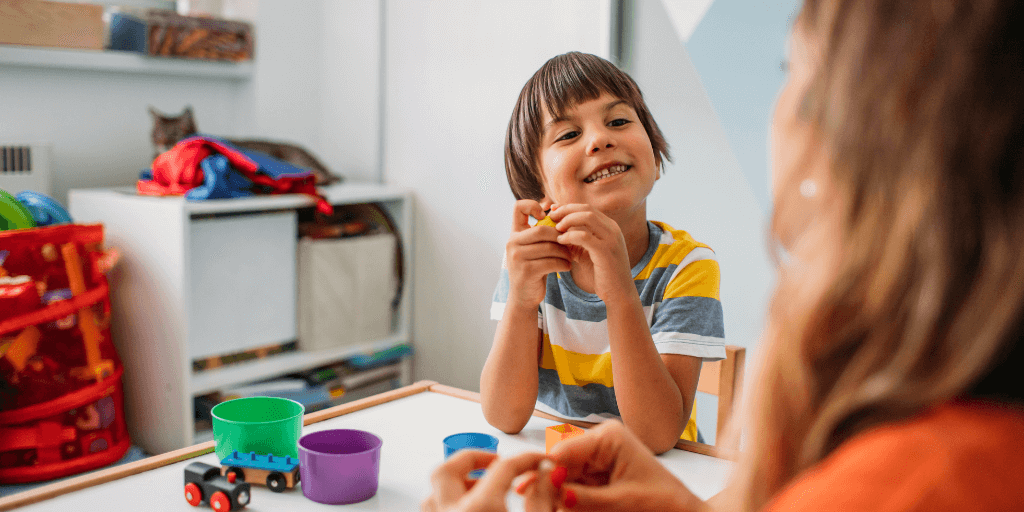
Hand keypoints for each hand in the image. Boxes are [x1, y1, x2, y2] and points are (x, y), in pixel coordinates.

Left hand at [422, 450, 556, 511]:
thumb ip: (544, 499)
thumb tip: (550, 473)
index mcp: (479, 510)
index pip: (503, 468)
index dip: (526, 459)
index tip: (539, 460)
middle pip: (447, 470)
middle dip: (471, 459)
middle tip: (495, 461)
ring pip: (433, 494)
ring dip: (456, 483)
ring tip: (481, 487)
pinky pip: (435, 511)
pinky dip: (449, 504)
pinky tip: (472, 510)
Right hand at [505, 200, 572, 308]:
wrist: (524, 296)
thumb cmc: (534, 267)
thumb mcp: (534, 248)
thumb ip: (541, 233)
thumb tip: (558, 210)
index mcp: (514, 234)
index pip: (518, 207)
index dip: (533, 205)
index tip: (546, 217)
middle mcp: (512, 243)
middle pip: (541, 230)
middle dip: (559, 236)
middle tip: (569, 243)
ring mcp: (517, 257)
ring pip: (549, 247)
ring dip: (564, 252)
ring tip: (570, 256)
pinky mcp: (526, 271)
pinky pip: (551, 262)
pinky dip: (564, 264)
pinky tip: (567, 266)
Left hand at [546, 204, 632, 300]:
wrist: (619, 293)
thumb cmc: (602, 273)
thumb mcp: (587, 252)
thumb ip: (576, 240)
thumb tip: (558, 231)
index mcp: (610, 227)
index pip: (587, 208)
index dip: (569, 207)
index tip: (553, 211)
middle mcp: (613, 229)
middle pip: (587, 209)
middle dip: (566, 210)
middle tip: (551, 216)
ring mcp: (611, 239)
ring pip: (587, 218)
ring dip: (568, 220)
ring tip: (555, 228)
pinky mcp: (606, 251)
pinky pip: (585, 237)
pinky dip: (570, 236)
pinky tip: (560, 241)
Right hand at [548, 421, 706, 511]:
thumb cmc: (663, 504)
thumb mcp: (621, 503)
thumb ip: (585, 499)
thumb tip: (552, 492)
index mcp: (608, 437)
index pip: (563, 452)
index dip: (546, 474)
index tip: (529, 493)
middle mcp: (599, 442)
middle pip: (559, 466)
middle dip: (553, 488)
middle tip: (542, 507)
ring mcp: (597, 458)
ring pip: (563, 479)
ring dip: (561, 498)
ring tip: (557, 508)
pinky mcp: (597, 474)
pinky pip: (574, 488)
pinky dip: (572, 502)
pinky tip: (572, 508)